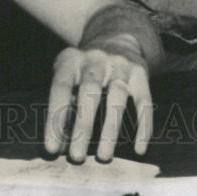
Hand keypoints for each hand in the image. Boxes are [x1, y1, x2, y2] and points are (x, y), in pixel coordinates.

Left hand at [44, 35, 153, 162]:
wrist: (116, 38)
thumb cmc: (85, 71)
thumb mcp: (69, 79)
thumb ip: (65, 109)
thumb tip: (60, 148)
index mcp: (71, 60)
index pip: (60, 88)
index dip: (55, 118)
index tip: (52, 148)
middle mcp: (95, 59)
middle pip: (89, 92)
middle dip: (83, 126)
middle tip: (77, 157)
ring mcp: (120, 65)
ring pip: (117, 98)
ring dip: (110, 129)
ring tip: (103, 156)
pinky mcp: (141, 73)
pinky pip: (145, 102)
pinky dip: (143, 126)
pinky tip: (139, 149)